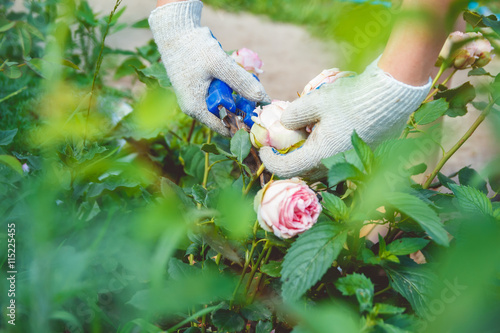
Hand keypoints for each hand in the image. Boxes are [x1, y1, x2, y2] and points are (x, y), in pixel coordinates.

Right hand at [149, 0, 269, 136]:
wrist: (175, 29)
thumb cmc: (193, 48)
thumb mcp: (220, 65)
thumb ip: (242, 82)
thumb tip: (264, 100)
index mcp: (196, 108)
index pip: (224, 128)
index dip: (244, 125)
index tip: (261, 117)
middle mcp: (195, 107)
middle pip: (226, 115)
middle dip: (242, 106)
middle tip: (258, 95)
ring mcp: (196, 97)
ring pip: (224, 102)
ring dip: (236, 93)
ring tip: (244, 80)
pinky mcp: (199, 87)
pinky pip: (219, 92)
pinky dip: (229, 85)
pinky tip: (232, 72)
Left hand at [259, 58, 430, 179]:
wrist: (394, 93)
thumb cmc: (354, 98)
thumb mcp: (316, 101)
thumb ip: (294, 114)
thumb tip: (283, 123)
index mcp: (322, 157)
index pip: (286, 169)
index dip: (269, 159)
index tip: (262, 146)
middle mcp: (337, 165)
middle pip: (303, 169)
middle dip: (289, 155)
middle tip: (281, 138)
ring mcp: (352, 162)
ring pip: (320, 164)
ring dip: (307, 151)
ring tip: (303, 129)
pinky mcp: (364, 154)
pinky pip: (336, 157)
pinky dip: (324, 147)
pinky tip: (324, 127)